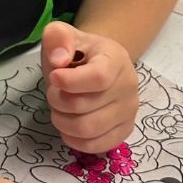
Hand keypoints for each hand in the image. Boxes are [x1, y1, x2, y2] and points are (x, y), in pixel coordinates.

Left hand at [40, 19, 138, 153]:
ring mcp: (129, 110)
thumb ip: (57, 37)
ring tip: (59, 108)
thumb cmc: (78, 52)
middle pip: (85, 106)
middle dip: (57, 101)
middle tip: (53, 92)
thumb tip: (59, 60)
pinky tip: (68, 124)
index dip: (70, 82)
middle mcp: (129, 85)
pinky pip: (95, 146)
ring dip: (62, 121)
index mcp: (116, 58)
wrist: (98, 64)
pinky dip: (74, 139)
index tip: (54, 76)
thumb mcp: (64, 36)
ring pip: (88, 129)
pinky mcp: (124, 130)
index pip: (98, 77)